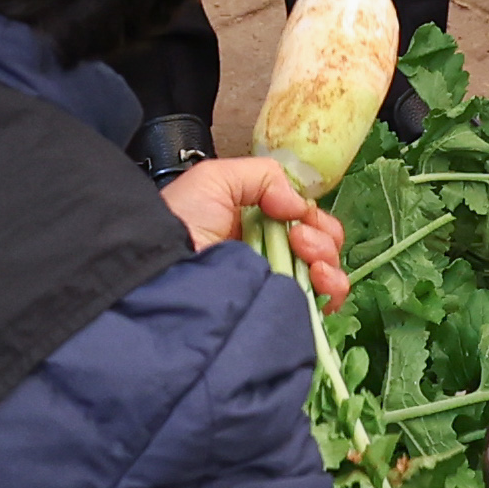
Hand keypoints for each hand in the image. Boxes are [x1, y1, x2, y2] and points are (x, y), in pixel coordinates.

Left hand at [163, 154, 343, 305]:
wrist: (159, 270)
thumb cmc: (180, 221)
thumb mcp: (215, 179)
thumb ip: (263, 177)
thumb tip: (299, 205)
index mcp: (256, 220)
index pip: (305, 218)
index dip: (313, 218)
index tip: (299, 220)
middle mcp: (268, 252)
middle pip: (320, 245)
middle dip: (323, 240)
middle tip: (301, 242)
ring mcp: (271, 284)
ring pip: (324, 274)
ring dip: (329, 264)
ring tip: (313, 266)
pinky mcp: (271, 310)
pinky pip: (315, 304)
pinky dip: (329, 293)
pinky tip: (319, 286)